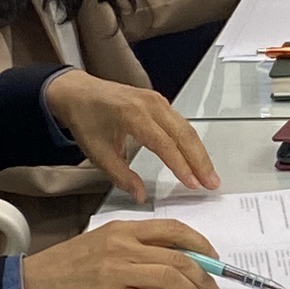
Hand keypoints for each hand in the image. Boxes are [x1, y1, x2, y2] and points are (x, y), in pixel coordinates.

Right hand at [19, 218, 225, 288]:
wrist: (34, 284)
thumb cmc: (67, 265)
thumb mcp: (102, 242)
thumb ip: (136, 246)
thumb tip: (174, 259)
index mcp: (123, 229)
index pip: (173, 230)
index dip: (201, 244)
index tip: (214, 260)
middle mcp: (124, 247)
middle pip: (179, 257)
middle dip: (206, 277)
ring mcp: (118, 272)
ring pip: (171, 279)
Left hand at [42, 69, 220, 195]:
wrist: (77, 92)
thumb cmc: (85, 120)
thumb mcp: (97, 152)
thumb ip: (120, 175)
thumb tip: (140, 196)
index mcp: (132, 115)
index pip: (164, 144)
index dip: (181, 166)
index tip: (193, 184)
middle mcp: (150, 104)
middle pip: (183, 134)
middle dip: (200, 161)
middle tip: (212, 183)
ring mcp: (157, 100)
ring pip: (186, 128)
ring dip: (200, 153)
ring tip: (209, 175)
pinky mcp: (159, 102)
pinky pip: (181, 122)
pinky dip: (191, 142)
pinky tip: (197, 157)